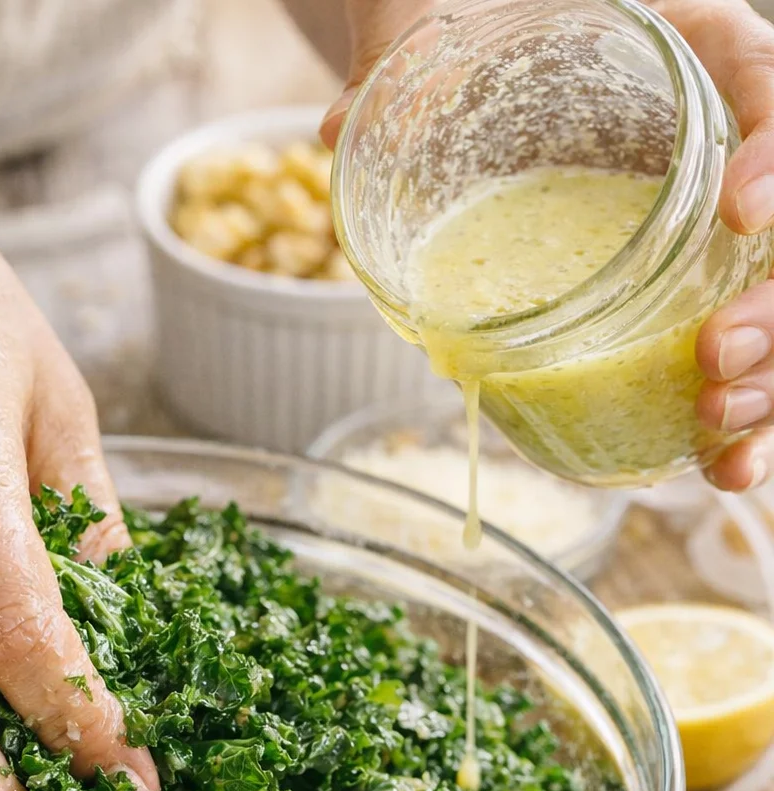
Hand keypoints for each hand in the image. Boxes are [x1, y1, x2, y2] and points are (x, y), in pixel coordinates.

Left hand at [318, 0, 773, 493]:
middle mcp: (721, 145)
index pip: (766, 86)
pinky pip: (738, 362)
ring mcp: (711, 236)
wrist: (479, 67)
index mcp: (690, 54)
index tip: (733, 212)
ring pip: (772, 306)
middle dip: (771, 306)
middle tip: (712, 355)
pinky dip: (737, 423)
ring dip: (765, 382)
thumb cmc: (480, 34)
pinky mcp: (684, 301)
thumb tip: (336, 130)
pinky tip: (720, 470)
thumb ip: (405, 59)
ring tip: (715, 428)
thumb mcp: (445, 31)